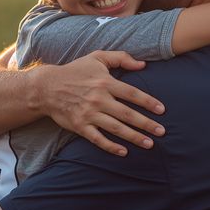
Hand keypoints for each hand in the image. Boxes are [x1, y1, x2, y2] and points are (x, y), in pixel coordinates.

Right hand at [33, 51, 166, 155]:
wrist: (47, 87)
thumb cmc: (75, 71)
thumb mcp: (97, 57)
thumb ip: (121, 58)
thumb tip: (143, 64)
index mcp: (105, 82)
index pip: (132, 93)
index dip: (148, 102)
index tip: (161, 110)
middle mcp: (99, 99)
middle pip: (127, 114)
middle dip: (146, 124)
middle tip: (162, 132)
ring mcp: (89, 114)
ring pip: (116, 128)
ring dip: (134, 137)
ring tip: (149, 144)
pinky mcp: (80, 126)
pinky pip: (98, 139)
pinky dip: (111, 146)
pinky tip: (124, 152)